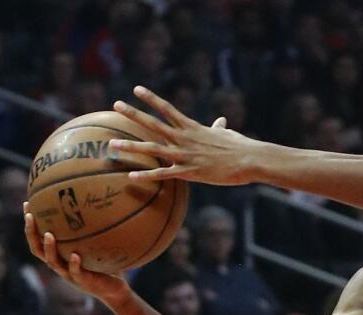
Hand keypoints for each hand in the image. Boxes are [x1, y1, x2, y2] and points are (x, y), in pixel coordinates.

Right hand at [24, 208, 130, 306]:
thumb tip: (96, 203)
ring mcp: (70, 274)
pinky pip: (76, 272)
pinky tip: (75, 255)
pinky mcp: (84, 281)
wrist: (114, 290)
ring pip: (53, 262)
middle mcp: (60, 265)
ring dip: (49, 248)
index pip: (37, 239)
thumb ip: (91, 230)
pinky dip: (74, 264)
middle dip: (31, 233)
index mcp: (59, 256)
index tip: (27, 205)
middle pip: (37, 249)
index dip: (30, 225)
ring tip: (49, 234)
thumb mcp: (94, 246)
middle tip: (30, 216)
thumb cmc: (103, 265)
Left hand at [110, 86, 260, 184]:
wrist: (249, 160)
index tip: (136, 89)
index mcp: (192, 127)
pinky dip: (147, 175)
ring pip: (152, 149)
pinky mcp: (189, 172)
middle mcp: (184, 138)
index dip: (151, 98)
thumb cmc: (240, 147)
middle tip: (116, 105)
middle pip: (153, 123)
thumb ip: (218, 128)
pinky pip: (163, 174)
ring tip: (112, 145)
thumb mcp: (227, 134)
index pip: (167, 108)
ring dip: (131, 147)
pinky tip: (131, 176)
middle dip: (133, 113)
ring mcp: (185, 155)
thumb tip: (221, 121)